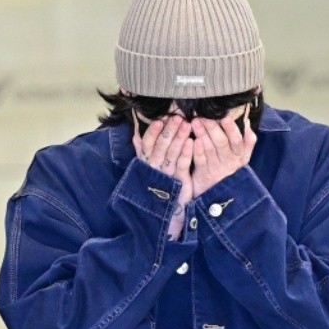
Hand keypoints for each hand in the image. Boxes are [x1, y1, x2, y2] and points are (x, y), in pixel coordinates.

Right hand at [131, 111, 193, 239]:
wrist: (165, 211)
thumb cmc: (157, 181)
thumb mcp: (147, 164)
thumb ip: (142, 147)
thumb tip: (136, 128)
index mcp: (145, 161)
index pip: (146, 144)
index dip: (152, 132)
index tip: (159, 120)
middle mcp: (153, 168)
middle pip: (160, 147)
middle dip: (168, 131)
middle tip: (177, 117)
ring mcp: (166, 175)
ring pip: (171, 154)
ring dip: (179, 138)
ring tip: (186, 124)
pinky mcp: (179, 181)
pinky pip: (182, 166)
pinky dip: (186, 154)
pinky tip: (192, 142)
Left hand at [190, 104, 256, 197]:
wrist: (218, 192)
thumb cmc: (228, 165)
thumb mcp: (241, 155)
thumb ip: (246, 141)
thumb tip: (248, 122)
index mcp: (241, 155)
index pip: (238, 141)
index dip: (232, 130)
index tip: (225, 118)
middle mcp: (230, 163)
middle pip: (222, 144)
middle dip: (213, 128)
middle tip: (203, 116)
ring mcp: (217, 170)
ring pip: (210, 150)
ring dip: (203, 135)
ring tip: (195, 122)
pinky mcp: (204, 175)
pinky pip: (201, 161)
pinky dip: (197, 151)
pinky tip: (192, 141)